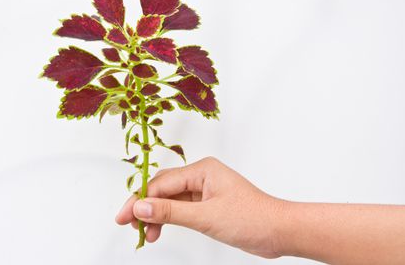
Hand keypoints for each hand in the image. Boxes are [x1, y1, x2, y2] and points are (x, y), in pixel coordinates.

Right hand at [115, 156, 284, 257]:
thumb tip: (140, 206)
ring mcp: (204, 190)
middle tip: (129, 225)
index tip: (124, 216)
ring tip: (146, 234)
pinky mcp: (207, 204)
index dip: (140, 199)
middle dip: (144, 207)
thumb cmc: (252, 218)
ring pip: (170, 200)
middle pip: (162, 189)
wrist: (280, 231)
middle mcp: (201, 175)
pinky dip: (169, 219)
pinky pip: (181, 208)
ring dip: (156, 215)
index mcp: (202, 170)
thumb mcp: (206, 217)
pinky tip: (160, 230)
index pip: (161, 183)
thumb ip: (171, 212)